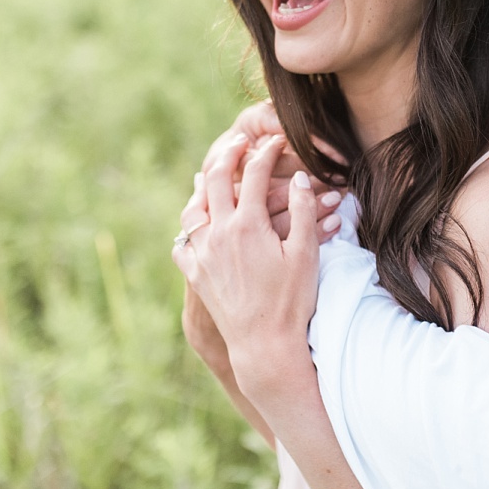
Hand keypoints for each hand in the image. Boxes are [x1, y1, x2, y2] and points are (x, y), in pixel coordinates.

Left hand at [171, 134, 337, 403]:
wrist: (264, 347)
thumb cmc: (292, 301)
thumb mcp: (306, 253)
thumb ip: (302, 211)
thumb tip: (298, 178)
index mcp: (248, 225)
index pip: (255, 173)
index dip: (266, 152)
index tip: (276, 142)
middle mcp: (219, 234)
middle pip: (217, 180)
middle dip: (229, 155)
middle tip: (240, 142)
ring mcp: (203, 255)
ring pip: (193, 209)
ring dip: (202, 186)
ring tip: (210, 173)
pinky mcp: (196, 276)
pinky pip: (182, 244)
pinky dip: (188, 228)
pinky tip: (196, 224)